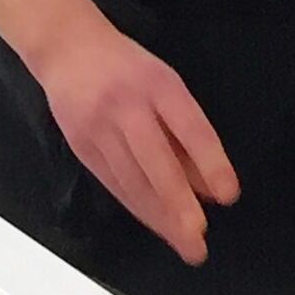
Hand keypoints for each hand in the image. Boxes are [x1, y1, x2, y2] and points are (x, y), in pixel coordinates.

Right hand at [23, 18, 236, 261]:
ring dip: (159, 217)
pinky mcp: (80, 146)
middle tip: (199, 239)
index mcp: (158, 85)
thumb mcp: (165, 85)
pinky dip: (137, 207)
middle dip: (178, 204)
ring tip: (184, 244)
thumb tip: (209, 186)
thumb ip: (186, 132)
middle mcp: (127, 107)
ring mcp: (98, 128)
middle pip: (155, 162)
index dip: (211, 163)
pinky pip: (113, 183)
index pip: (190, 129)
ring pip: (131, 180)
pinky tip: (156, 225)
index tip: (228, 197)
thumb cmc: (128, 68)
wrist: (67, 49)